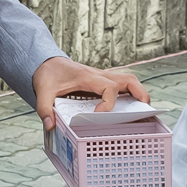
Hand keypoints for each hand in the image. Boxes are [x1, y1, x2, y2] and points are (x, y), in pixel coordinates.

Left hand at [32, 57, 146, 129]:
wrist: (47, 61)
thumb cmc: (48, 73)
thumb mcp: (42, 90)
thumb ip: (45, 108)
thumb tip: (51, 125)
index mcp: (87, 76)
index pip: (109, 87)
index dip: (108, 103)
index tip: (98, 114)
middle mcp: (99, 75)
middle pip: (129, 80)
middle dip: (140, 95)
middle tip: (144, 111)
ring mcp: (102, 78)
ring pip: (129, 80)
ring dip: (139, 94)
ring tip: (144, 110)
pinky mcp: (102, 82)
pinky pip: (122, 85)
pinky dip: (131, 95)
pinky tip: (131, 108)